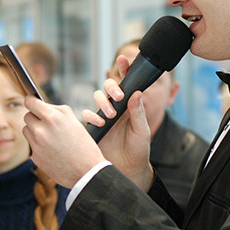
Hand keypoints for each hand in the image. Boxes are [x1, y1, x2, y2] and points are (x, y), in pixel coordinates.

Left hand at [23, 98, 104, 188]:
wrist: (87, 171)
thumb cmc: (83, 145)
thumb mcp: (74, 120)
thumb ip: (57, 110)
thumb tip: (42, 106)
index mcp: (52, 118)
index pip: (30, 102)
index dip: (31, 101)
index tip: (33, 102)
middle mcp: (41, 130)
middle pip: (27, 116)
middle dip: (35, 117)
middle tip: (47, 122)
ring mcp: (37, 145)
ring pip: (26, 130)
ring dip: (34, 130)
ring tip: (50, 136)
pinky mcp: (35, 157)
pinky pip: (32, 145)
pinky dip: (38, 145)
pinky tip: (52, 149)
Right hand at [82, 55, 154, 190]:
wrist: (128, 170)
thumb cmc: (138, 150)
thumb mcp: (142, 130)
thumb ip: (138, 112)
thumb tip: (137, 92)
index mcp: (129, 106)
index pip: (126, 84)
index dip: (124, 70)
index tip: (124, 59)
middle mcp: (115, 108)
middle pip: (108, 88)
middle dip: (111, 87)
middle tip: (119, 98)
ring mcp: (103, 117)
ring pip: (96, 98)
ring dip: (102, 103)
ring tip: (111, 116)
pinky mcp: (92, 127)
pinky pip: (87, 115)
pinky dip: (92, 116)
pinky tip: (100, 123)